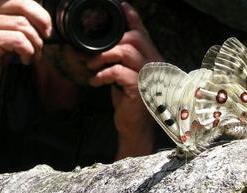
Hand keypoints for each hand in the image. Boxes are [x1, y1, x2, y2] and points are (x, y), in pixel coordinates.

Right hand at [0, 0, 50, 97]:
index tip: (46, 30)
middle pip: (24, 6)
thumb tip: (47, 22)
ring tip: (33, 55)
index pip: (23, 0)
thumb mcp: (10, 31)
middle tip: (45, 39)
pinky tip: (25, 59)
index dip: (41, 13)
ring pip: (24, 26)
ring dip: (36, 44)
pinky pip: (19, 40)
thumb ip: (23, 21)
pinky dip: (28, 51)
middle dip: (42, 24)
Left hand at [88, 2, 162, 158]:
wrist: (134, 126)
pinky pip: (119, 72)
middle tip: (93, 55)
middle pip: (134, 38)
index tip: (121, 6)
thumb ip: (120, 61)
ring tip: (92, 67)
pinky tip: (96, 81)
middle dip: (110, 43)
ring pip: (126, 51)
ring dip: (103, 57)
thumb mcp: (124, 76)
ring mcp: (149, 76)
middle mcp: (154, 64)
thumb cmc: (129, 100)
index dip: (133, 18)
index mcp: (151, 58)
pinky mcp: (139, 88)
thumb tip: (98, 48)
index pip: (143, 33)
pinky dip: (103, 74)